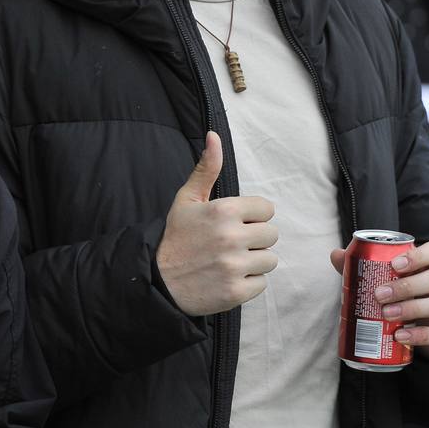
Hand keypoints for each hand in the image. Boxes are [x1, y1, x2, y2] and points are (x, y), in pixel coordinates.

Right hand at [157, 132, 278, 315]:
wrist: (157, 281)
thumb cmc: (176, 237)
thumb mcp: (187, 199)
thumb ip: (207, 168)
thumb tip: (214, 135)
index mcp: (224, 210)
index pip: (267, 209)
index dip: (252, 216)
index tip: (235, 223)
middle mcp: (232, 237)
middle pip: (271, 235)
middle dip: (254, 239)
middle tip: (231, 244)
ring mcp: (235, 266)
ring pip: (270, 260)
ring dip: (253, 262)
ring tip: (230, 262)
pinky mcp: (236, 292)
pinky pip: (262, 283)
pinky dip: (248, 283)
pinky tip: (228, 278)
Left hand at [330, 240, 428, 360]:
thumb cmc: (411, 297)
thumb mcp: (394, 281)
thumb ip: (367, 267)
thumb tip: (337, 255)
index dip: (418, 256)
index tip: (394, 264)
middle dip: (407, 286)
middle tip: (379, 294)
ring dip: (413, 309)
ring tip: (387, 315)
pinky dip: (422, 335)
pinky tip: (401, 336)